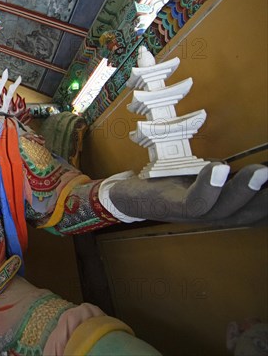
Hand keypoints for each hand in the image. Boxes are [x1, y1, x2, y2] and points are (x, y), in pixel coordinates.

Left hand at [108, 162, 267, 224]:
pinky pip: (195, 203)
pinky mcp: (172, 207)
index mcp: (225, 207)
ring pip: (225, 209)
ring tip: (262, 171)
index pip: (259, 210)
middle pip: (249, 212)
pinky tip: (219, 168)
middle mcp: (213, 215)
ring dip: (244, 190)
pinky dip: (209, 187)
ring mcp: (192, 214)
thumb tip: (255, 166)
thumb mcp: (204, 175)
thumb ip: (228, 173)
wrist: (127, 196)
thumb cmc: (171, 183)